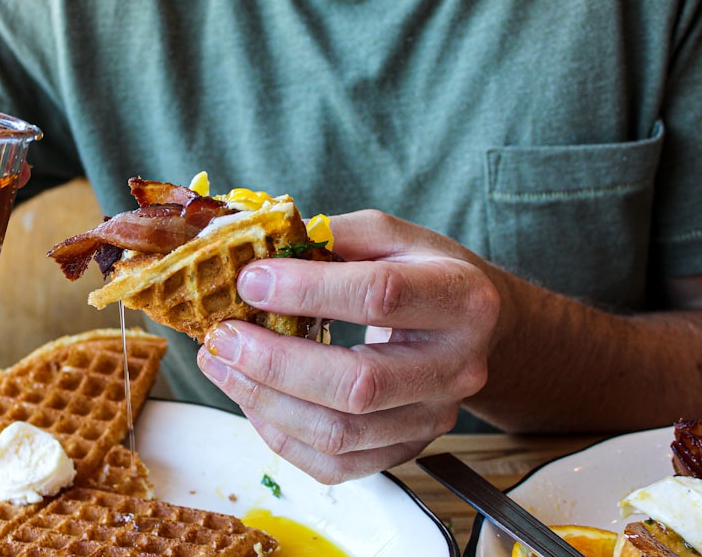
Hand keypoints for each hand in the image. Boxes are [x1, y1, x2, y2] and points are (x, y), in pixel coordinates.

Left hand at [196, 209, 501, 482]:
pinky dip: (281, 436)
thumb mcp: (392, 235)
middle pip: (359, 383)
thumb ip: (333, 236)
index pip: (379, 295)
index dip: (307, 290)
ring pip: (341, 433)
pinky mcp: (407, 449)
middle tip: (223, 337)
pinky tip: (252, 399)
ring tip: (222, 366)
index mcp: (460, 298)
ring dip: (266, 402)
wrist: (479, 326)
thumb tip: (260, 249)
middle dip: (275, 363)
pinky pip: (336, 465)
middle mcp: (456, 366)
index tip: (250, 281)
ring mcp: (433, 417)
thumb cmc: (425, 273)